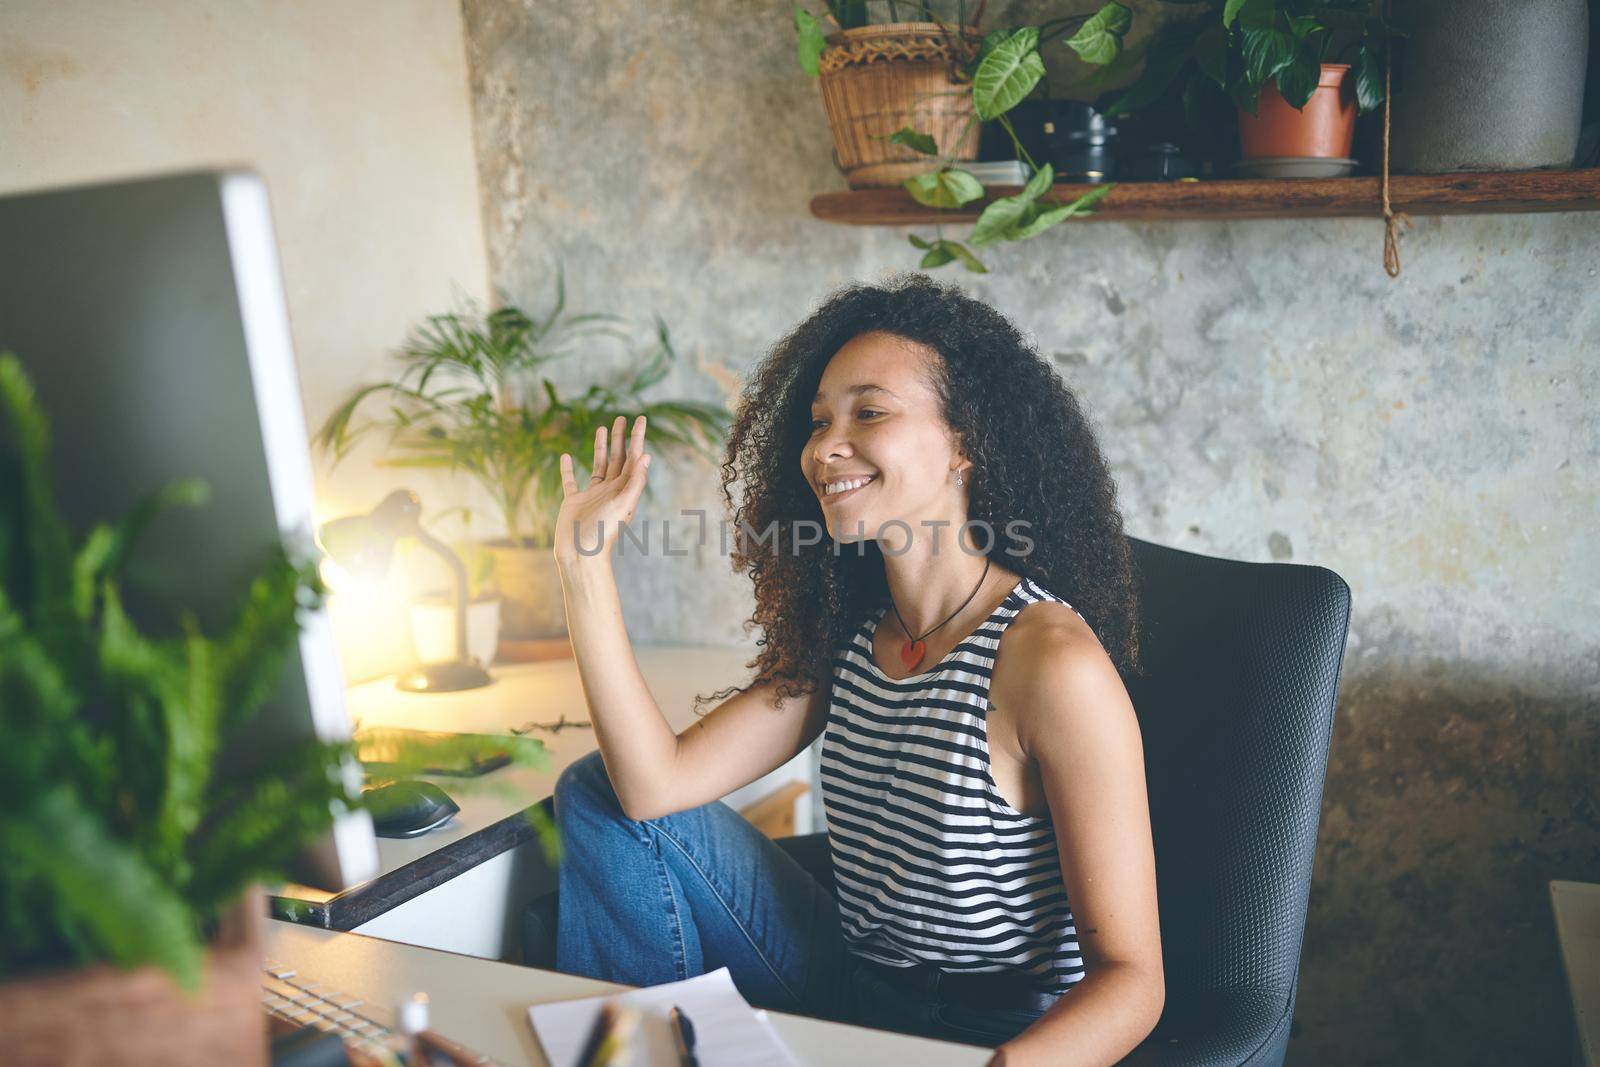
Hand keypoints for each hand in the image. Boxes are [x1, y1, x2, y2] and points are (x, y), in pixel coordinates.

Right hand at [555, 415, 650, 569]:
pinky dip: (568, 469)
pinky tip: (566, 456)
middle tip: (622, 417)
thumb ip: (635, 482)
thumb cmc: (604, 532)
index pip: (633, 458)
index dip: (637, 438)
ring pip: (598, 465)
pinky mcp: (573, 501)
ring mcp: (592, 495)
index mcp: (624, 489)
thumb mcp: (623, 504)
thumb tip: (646, 456)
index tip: (640, 419)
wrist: (581, 554)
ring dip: (600, 447)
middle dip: (621, 438)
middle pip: (617, 458)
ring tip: (602, 428)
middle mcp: (610, 490)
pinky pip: (570, 481)